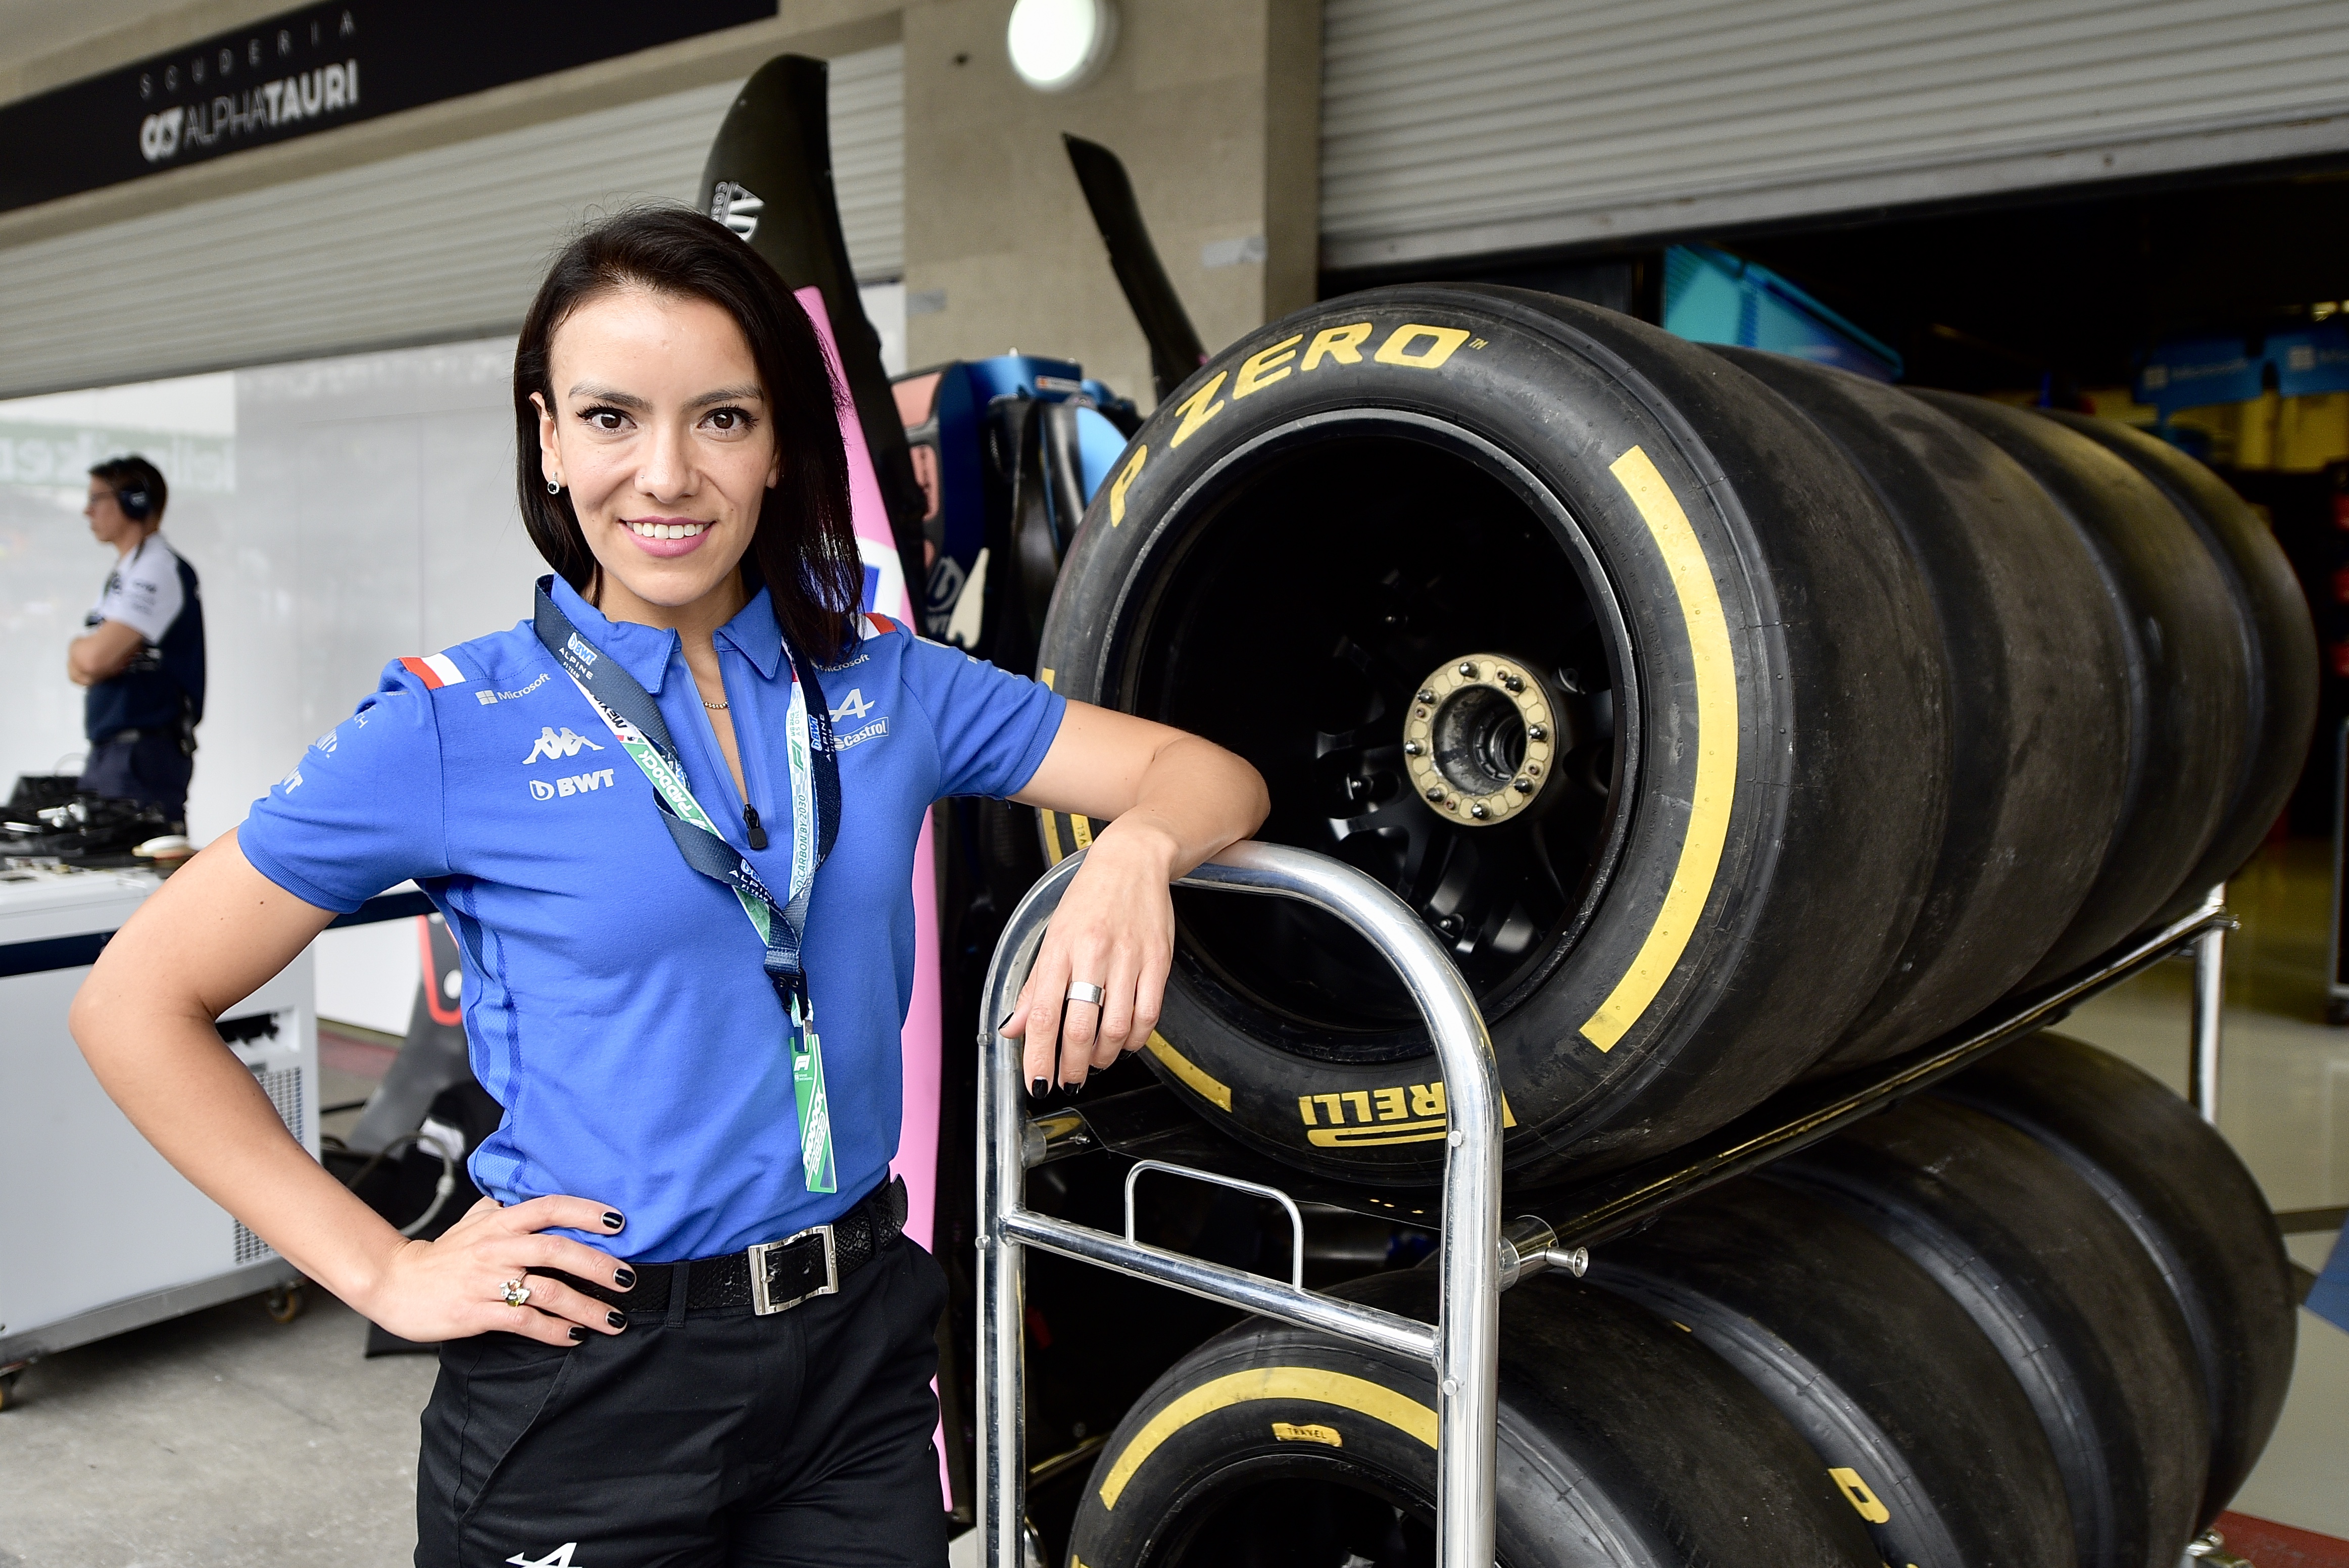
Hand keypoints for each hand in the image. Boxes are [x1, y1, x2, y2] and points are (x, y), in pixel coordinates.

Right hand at [355, 1195, 637, 1345]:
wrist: (396, 1284)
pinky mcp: (477, 1312)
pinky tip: (574, 1336)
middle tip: (627, 1279)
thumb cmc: (440, 1255)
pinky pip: (525, 1321)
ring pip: (547, 1291)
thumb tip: (525, 1193)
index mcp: (499, 1222)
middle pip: (556, 1250)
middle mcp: (496, 1248)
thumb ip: (502, 1209)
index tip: (618, 1221)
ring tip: (613, 1318)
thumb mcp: (470, 1222)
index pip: (548, 1208)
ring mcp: (486, 1281)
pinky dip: (554, 1331)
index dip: (585, 1212)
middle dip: (597, 1265)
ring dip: (586, 1307)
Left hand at [1003, 820, 1177, 1093]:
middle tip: (1067, 1080)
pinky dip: (1136, 1039)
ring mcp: (1128, 958)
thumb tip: (1013, 1028)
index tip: (1036, 1081)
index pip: (1042, 1014)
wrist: (1133, 860)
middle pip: (1079, 1028)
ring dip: (1103, 1056)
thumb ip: (1035, 986)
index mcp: (1060, 948)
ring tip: (1094, 1061)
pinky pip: (1148, 1015)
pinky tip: (1126, 1043)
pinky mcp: (1158, 961)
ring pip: (1117, 1028)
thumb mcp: (1053, 935)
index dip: (1038, 1056)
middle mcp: (1093, 954)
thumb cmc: (1090, 896)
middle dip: (1071, 1066)